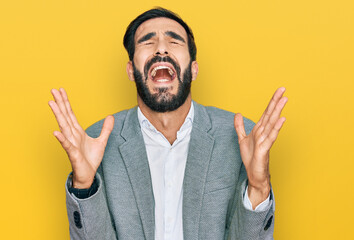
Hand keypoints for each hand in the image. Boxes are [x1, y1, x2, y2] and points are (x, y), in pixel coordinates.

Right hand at [49, 88, 113, 188]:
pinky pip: (67, 145)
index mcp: (78, 132)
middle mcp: (72, 135)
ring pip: (64, 127)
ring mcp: (71, 144)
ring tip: (52, 103)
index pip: (70, 114)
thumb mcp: (102, 141)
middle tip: (53, 90)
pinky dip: (61, 139)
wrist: (89, 175)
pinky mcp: (73, 154)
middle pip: (65, 116)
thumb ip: (106, 129)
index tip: (61, 91)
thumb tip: (111, 116)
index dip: (66, 102)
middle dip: (60, 103)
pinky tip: (56, 132)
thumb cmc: (91, 159)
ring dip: (58, 115)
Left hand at [234, 87, 286, 207]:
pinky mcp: (264, 148)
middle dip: (276, 101)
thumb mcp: (242, 139)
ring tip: (284, 100)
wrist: (254, 174)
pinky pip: (271, 136)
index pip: (266, 112)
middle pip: (270, 114)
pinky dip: (276, 128)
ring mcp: (265, 140)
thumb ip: (240, 126)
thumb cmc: (251, 157)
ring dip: (277, 111)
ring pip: (272, 123)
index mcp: (259, 129)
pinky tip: (282, 119)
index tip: (279, 90)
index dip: (272, 101)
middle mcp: (264, 132)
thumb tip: (237, 113)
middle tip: (283, 89)